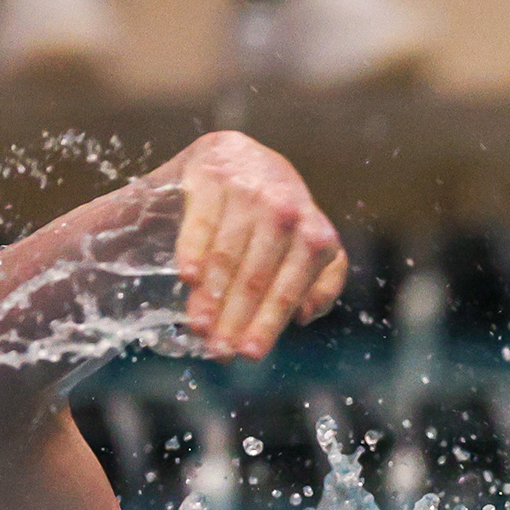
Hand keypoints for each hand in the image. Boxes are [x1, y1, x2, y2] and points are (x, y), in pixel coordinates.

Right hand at [164, 131, 348, 360]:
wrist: (240, 155)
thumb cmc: (278, 217)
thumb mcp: (311, 243)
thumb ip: (322, 281)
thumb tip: (304, 316)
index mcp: (315, 235)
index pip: (287, 289)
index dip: (267, 323)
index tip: (249, 353)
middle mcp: (286, 211)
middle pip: (255, 277)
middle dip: (236, 318)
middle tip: (219, 351)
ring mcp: (249, 190)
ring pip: (228, 254)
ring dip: (211, 295)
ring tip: (199, 326)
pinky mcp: (213, 174)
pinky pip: (202, 220)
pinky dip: (194, 250)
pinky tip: (187, 278)